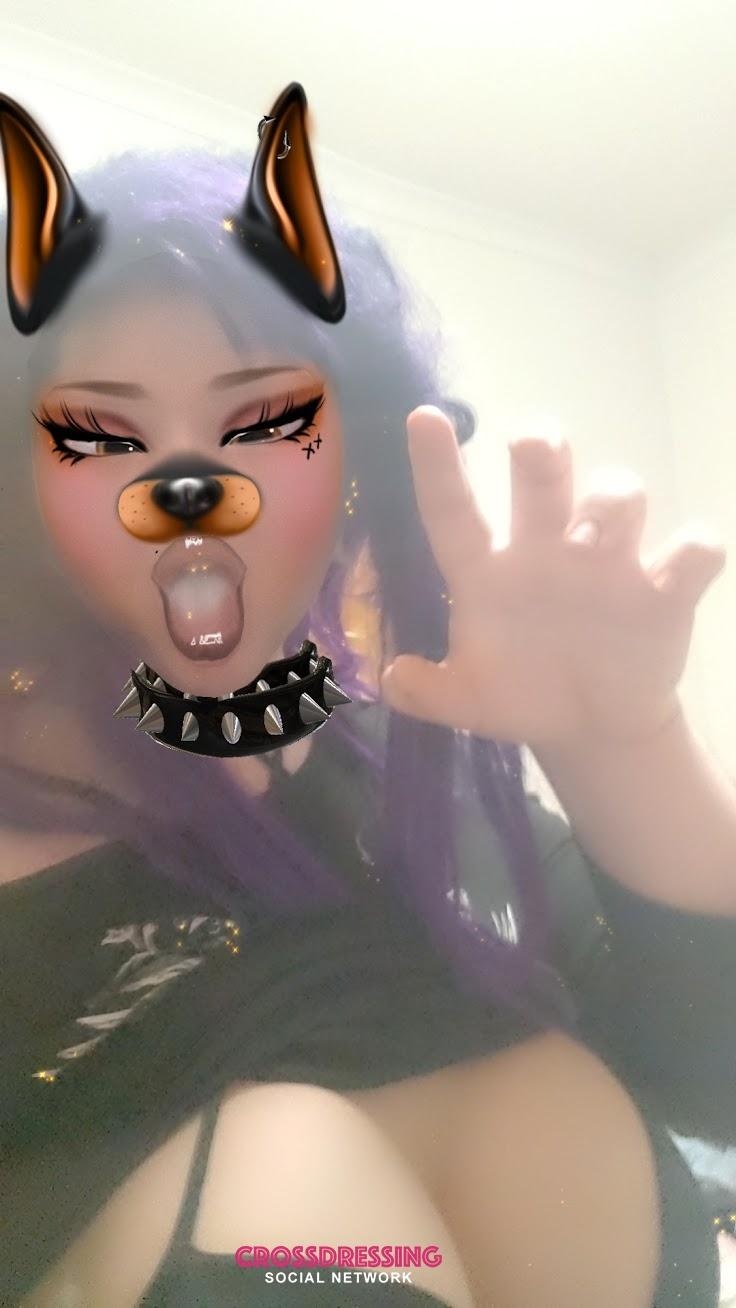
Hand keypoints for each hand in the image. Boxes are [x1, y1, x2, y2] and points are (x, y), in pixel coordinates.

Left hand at [380, 406, 725, 749]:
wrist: (589, 728)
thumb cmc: (521, 696)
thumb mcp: (469, 704)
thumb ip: (430, 694)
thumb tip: (393, 677)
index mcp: (489, 571)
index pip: (455, 511)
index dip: (439, 468)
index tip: (424, 418)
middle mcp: (546, 550)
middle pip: (543, 475)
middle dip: (541, 447)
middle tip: (533, 446)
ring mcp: (607, 564)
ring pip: (617, 495)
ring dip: (608, 504)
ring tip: (590, 545)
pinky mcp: (664, 591)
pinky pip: (692, 550)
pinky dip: (693, 551)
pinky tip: (678, 573)